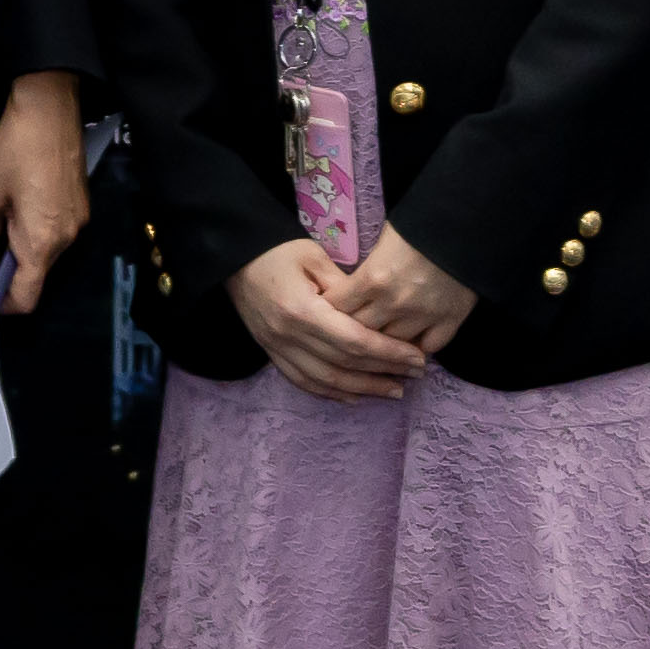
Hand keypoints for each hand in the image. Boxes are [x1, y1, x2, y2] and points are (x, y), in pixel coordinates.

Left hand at [0, 72, 90, 317]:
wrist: (50, 108)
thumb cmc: (15, 149)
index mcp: (41, 242)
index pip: (27, 297)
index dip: (2, 306)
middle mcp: (66, 239)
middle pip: (37, 276)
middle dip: (8, 276)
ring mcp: (78, 222)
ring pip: (46, 255)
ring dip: (21, 252)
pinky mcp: (80, 206)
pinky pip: (56, 234)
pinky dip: (34, 234)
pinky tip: (15, 212)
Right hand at [231, 238, 425, 401]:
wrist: (232, 259)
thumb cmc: (276, 251)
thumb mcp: (314, 257)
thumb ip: (345, 287)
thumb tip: (375, 313)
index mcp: (301, 310)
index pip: (354, 341)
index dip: (388, 353)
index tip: (417, 356)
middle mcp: (288, 336)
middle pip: (344, 365)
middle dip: (384, 372)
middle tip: (415, 374)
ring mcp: (277, 348)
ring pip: (325, 381)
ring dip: (362, 389)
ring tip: (393, 391)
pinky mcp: (271, 353)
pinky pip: (303, 382)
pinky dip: (331, 394)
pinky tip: (355, 397)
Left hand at [340, 226, 478, 349]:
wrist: (465, 223)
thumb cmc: (420, 224)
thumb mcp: (383, 240)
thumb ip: (366, 269)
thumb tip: (349, 288)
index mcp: (372, 279)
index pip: (338, 307)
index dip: (331, 308)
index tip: (330, 309)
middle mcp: (394, 303)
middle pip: (361, 331)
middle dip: (353, 329)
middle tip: (350, 328)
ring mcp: (423, 316)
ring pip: (392, 345)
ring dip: (385, 341)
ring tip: (379, 339)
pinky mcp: (450, 320)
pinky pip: (429, 347)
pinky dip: (419, 347)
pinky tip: (413, 342)